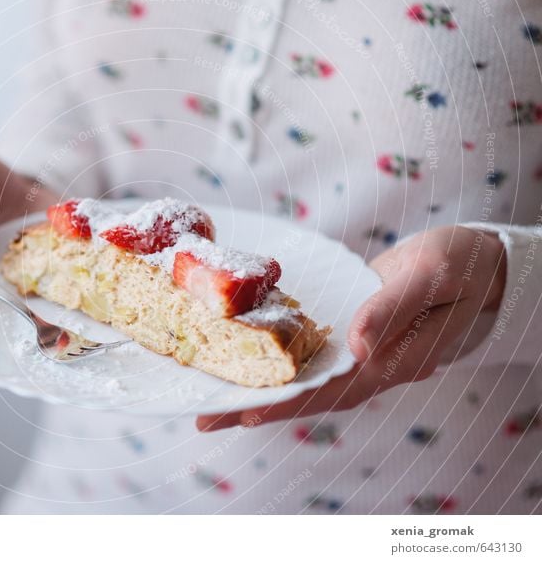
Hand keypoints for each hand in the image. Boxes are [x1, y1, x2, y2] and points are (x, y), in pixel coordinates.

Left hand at [196, 225, 506, 431]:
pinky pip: (311, 357)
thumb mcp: (432, 276)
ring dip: (261, 392)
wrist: (474, 261)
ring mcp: (361, 354)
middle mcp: (372, 365)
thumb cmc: (461, 265)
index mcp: (395, 359)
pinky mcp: (351, 335)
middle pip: (309, 394)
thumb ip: (393, 309)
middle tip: (205, 418)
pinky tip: (246, 366)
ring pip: (305, 380)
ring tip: (212, 403)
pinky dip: (278, 366)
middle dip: (258, 407)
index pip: (335, 390)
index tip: (247, 413)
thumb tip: (357, 345)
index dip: (290, 402)